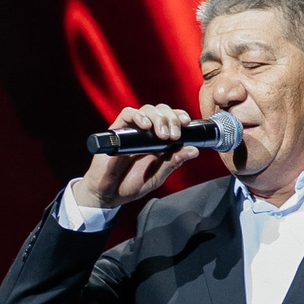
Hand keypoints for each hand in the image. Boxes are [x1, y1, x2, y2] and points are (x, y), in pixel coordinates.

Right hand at [70, 102, 199, 211]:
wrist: (109, 195)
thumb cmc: (131, 185)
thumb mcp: (157, 176)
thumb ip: (173, 162)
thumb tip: (194, 150)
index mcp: (158, 140)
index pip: (171, 118)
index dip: (179, 116)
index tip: (187, 123)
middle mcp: (146, 132)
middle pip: (161, 110)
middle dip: (171, 118)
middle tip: (174, 135)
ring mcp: (131, 130)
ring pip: (147, 109)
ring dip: (158, 117)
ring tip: (163, 135)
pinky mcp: (117, 131)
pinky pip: (127, 114)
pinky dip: (138, 116)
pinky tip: (145, 126)